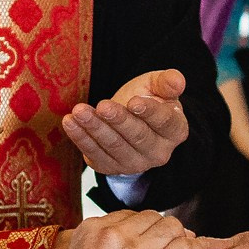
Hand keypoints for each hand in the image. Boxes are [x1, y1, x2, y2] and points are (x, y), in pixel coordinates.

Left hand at [63, 69, 188, 176]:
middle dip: (119, 120)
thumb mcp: (157, 86)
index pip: (165, 122)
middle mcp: (159, 153)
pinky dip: (81, 138)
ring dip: (95, 128)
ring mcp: (135, 164)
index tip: (134, 102)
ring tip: (80, 111)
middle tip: (103, 106)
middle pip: (138, 136)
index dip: (150, 112)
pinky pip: (94, 154)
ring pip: (114, 146)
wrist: (128, 119)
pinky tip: (70, 122)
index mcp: (175, 131)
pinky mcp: (111, 167)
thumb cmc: (146, 99)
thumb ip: (167, 82)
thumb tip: (177, 80)